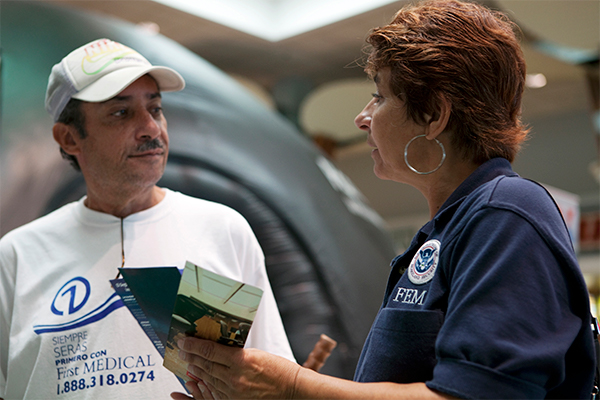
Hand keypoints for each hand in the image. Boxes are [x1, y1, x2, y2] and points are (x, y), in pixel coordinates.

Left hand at [171, 336, 300, 398]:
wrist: (293, 390)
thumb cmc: (279, 370)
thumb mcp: (256, 353)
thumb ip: (236, 352)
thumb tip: (218, 348)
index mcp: (242, 360)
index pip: (210, 351)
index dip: (193, 345)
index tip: (184, 341)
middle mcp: (235, 378)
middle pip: (206, 366)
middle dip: (191, 357)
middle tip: (182, 350)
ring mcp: (234, 393)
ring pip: (208, 380)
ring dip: (196, 371)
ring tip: (188, 363)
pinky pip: (215, 394)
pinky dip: (205, 386)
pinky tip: (199, 382)